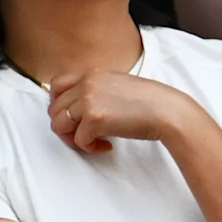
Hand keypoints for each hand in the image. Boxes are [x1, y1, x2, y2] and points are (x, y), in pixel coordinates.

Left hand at [46, 69, 202, 153]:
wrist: (168, 112)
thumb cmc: (150, 103)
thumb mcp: (118, 86)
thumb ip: (97, 90)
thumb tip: (80, 109)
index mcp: (92, 74)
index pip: (56, 85)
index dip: (58, 104)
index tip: (71, 117)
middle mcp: (86, 84)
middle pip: (54, 108)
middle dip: (65, 127)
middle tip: (83, 136)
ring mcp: (88, 101)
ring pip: (58, 125)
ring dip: (72, 139)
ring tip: (92, 142)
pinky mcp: (94, 119)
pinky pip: (78, 140)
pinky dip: (89, 148)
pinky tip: (106, 146)